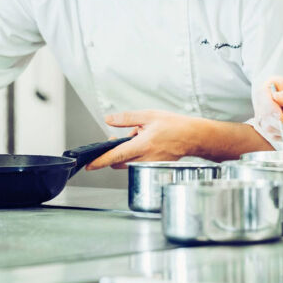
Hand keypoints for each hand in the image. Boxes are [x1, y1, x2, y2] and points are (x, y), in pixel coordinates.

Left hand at [87, 110, 201, 168]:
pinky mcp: (154, 168)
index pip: (116, 156)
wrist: (193, 137)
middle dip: (115, 152)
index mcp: (143, 145)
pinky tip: (148, 143)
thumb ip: (127, 119)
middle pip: (119, 161)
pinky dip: (138, 154)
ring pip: (129, 162)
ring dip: (128, 151)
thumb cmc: (174, 125)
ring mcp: (150, 165)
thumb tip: (109, 119)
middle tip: (124, 137)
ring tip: (142, 137)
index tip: (90, 165)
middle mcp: (145, 158)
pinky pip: (138, 163)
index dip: (100, 161)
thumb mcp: (149, 115)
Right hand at [253, 76, 282, 138]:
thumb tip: (275, 97)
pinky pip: (272, 136)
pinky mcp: (266, 128)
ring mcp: (263, 114)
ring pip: (267, 128)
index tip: (279, 115)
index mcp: (272, 85)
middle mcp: (264, 99)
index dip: (268, 106)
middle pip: (264, 114)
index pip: (262, 94)